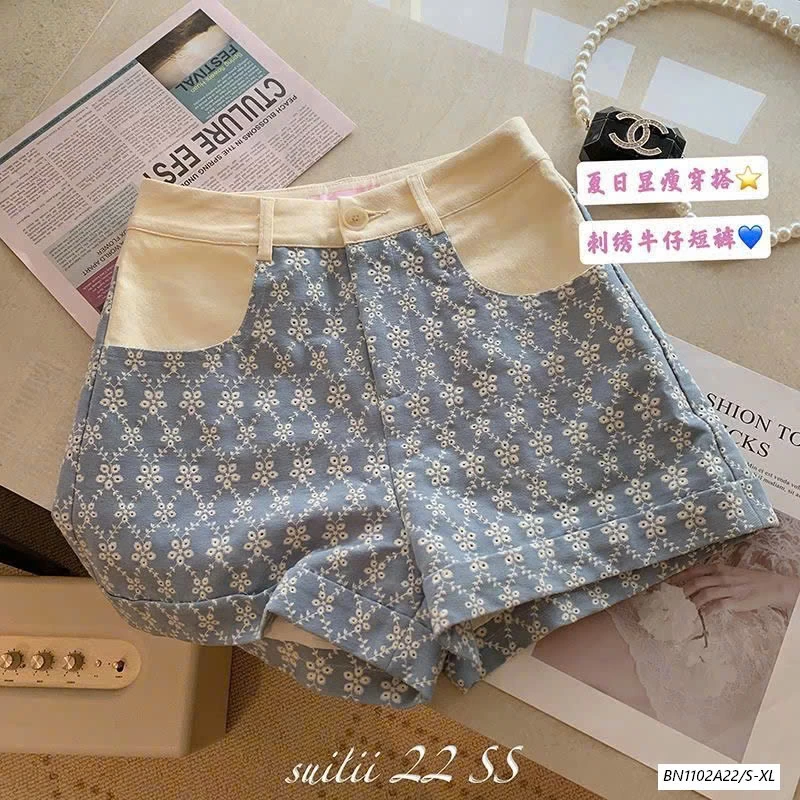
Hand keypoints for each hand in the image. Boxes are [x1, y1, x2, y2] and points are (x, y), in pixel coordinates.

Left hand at [670, 564, 799, 615]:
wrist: (770, 586)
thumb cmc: (747, 579)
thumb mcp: (729, 572)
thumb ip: (713, 575)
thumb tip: (694, 583)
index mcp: (718, 568)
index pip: (694, 570)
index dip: (680, 576)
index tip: (669, 583)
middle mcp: (721, 577)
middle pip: (696, 583)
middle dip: (683, 591)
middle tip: (676, 599)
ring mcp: (728, 589)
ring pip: (704, 594)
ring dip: (693, 602)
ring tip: (686, 608)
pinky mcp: (735, 601)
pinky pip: (717, 606)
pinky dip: (707, 610)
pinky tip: (701, 614)